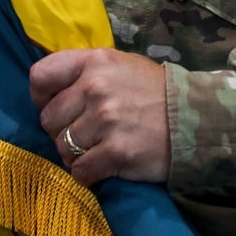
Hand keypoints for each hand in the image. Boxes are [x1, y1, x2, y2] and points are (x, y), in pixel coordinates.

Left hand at [30, 47, 170, 185]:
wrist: (195, 117)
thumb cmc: (152, 91)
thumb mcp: (119, 65)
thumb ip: (84, 72)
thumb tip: (49, 91)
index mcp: (94, 61)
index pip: (40, 76)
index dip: (40, 96)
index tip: (53, 106)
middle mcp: (95, 87)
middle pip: (48, 119)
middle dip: (61, 130)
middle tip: (83, 134)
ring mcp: (105, 120)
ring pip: (62, 147)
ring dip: (74, 154)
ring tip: (95, 150)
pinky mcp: (115, 152)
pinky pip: (80, 170)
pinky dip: (87, 174)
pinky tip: (102, 166)